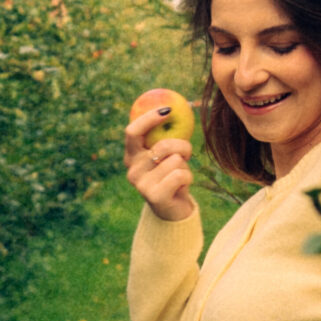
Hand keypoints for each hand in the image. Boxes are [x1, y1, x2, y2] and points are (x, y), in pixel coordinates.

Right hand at [123, 103, 195, 221]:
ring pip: (175, 160)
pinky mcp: (154, 195)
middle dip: (181, 145)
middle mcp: (132, 169)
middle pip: (162, 145)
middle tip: (186, 152)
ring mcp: (141, 184)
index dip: (148, 118)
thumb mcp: (167, 155)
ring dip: (185, 165)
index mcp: (131, 156)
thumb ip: (165, 137)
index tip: (168, 109)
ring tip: (180, 174)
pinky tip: (182, 186)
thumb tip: (173, 109)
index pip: (132, 131)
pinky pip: (180, 174)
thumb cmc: (171, 176)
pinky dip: (188, 177)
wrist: (173, 211)